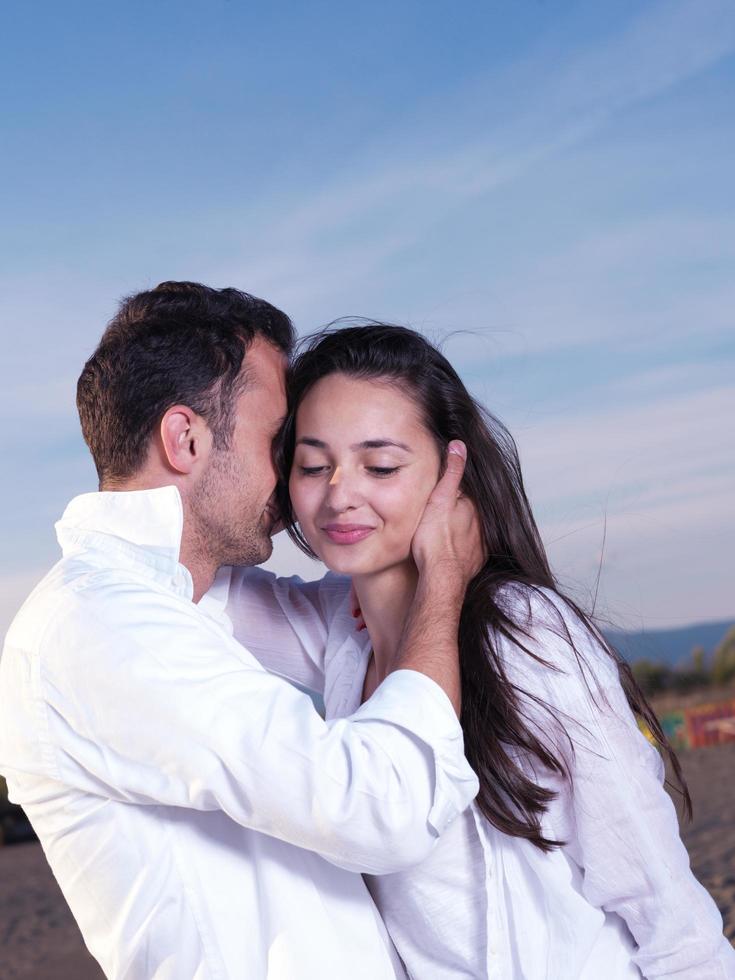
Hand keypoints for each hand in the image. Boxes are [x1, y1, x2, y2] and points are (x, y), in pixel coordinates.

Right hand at [410, 441, 484, 588]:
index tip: (443, 490)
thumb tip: (459, 445)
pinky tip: (454, 547)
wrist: (440, 577)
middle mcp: (482, 524)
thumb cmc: (435, 539)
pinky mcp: (475, 561)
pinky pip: (472, 548)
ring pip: (472, 529)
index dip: (454, 488)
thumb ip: (452, 472)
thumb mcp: (440, 498)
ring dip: (463, 528)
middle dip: (460, 508)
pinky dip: (464, 546)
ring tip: (446, 529)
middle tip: (442, 511)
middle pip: (470, 510)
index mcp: (474, 506)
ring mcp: (480, 544)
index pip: (466, 490)